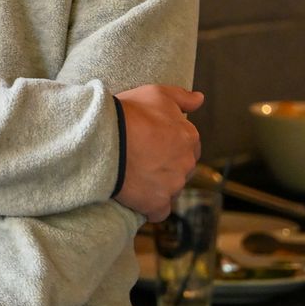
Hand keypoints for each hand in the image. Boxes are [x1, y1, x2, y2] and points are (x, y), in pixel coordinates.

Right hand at [112, 84, 203, 219]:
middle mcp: (187, 163)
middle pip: (181, 168)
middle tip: (142, 158)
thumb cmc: (129, 113)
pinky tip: (137, 196)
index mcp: (189, 137)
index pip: (189, 145)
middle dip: (166, 165)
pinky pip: (159, 211)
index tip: (151, 142)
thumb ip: (183, 97)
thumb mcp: (156, 94)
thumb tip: (200, 99)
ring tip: (134, 174)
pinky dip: (150, 207)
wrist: (104, 139)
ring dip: (158, 185)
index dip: (170, 144)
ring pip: (170, 189)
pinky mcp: (157, 204)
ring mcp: (173, 185)